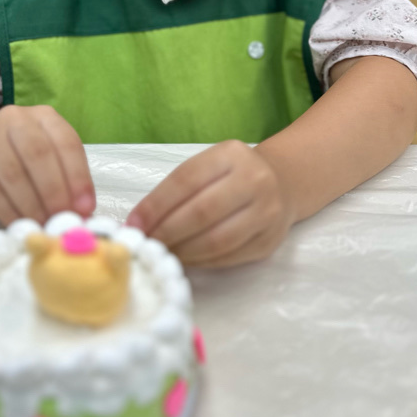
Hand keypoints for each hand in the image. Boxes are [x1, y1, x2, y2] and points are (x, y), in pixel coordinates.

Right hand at [0, 105, 94, 226]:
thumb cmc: (24, 158)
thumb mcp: (52, 158)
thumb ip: (68, 179)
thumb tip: (83, 210)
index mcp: (44, 116)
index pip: (66, 142)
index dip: (78, 176)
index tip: (85, 207)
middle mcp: (14, 120)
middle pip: (38, 154)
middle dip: (54, 192)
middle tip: (62, 218)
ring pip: (13, 174)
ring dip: (33, 206)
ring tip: (44, 225)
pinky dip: (10, 212)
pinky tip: (22, 224)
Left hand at [126, 140, 293, 267]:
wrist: (282, 183)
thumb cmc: (232, 174)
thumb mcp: (209, 166)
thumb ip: (177, 188)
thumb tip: (139, 222)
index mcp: (231, 155)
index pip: (186, 180)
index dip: (156, 205)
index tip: (134, 224)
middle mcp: (254, 180)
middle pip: (201, 212)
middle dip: (167, 232)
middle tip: (147, 243)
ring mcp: (267, 212)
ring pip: (217, 240)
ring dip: (183, 251)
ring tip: (164, 252)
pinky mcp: (270, 240)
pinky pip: (229, 257)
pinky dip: (201, 261)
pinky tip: (186, 258)